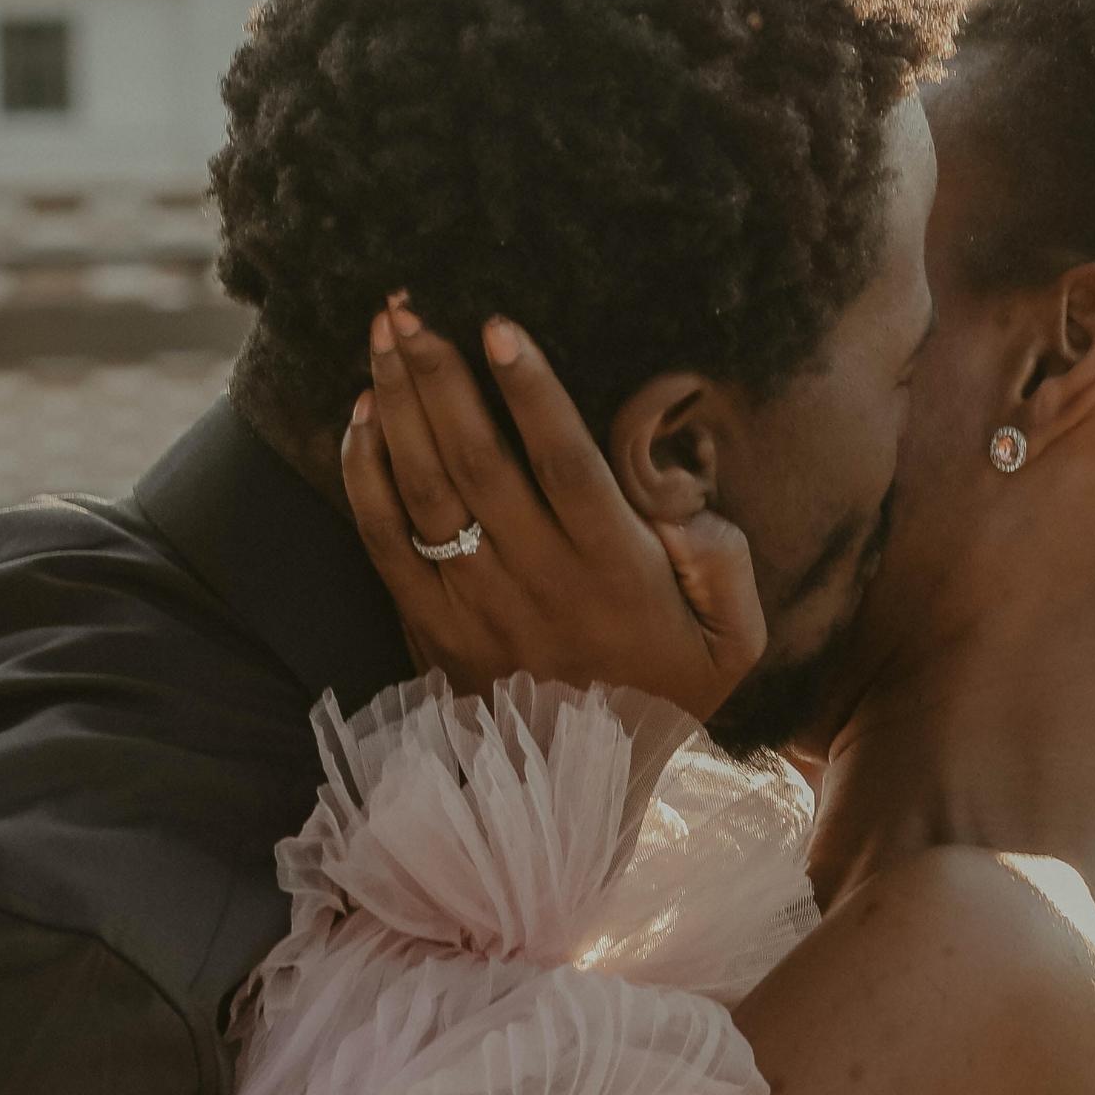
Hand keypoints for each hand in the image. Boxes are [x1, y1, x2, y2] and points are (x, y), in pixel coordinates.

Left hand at [342, 298, 766, 720]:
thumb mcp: (734, 637)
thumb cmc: (667, 692)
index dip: (531, 391)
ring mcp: (475, 605)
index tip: (499, 325)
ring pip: (426, 489)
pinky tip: (360, 417)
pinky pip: (385, 542)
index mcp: (613, 568)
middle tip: (410, 305)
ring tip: (383, 336)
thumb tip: (677, 500)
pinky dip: (366, 476)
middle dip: (440, 375)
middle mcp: (538, 579)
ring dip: (399, 406)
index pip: (564, 461)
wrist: (589, 789)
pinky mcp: (430, 628)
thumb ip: (723, 557)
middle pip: (478, 459)